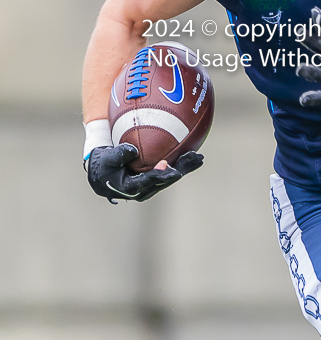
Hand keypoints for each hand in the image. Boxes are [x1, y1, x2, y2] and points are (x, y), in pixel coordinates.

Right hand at [87, 144, 203, 203]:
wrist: (103, 174)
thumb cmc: (104, 165)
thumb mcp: (107, 160)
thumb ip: (119, 154)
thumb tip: (134, 150)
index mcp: (132, 188)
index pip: (149, 181)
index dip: (160, 174)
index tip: (170, 167)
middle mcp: (145, 190)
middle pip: (166, 180)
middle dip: (181, 169)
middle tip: (194, 159)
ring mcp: (151, 186)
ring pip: (171, 176)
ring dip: (185, 167)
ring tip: (198, 158)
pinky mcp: (155, 180)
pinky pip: (170, 172)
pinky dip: (181, 164)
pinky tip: (193, 156)